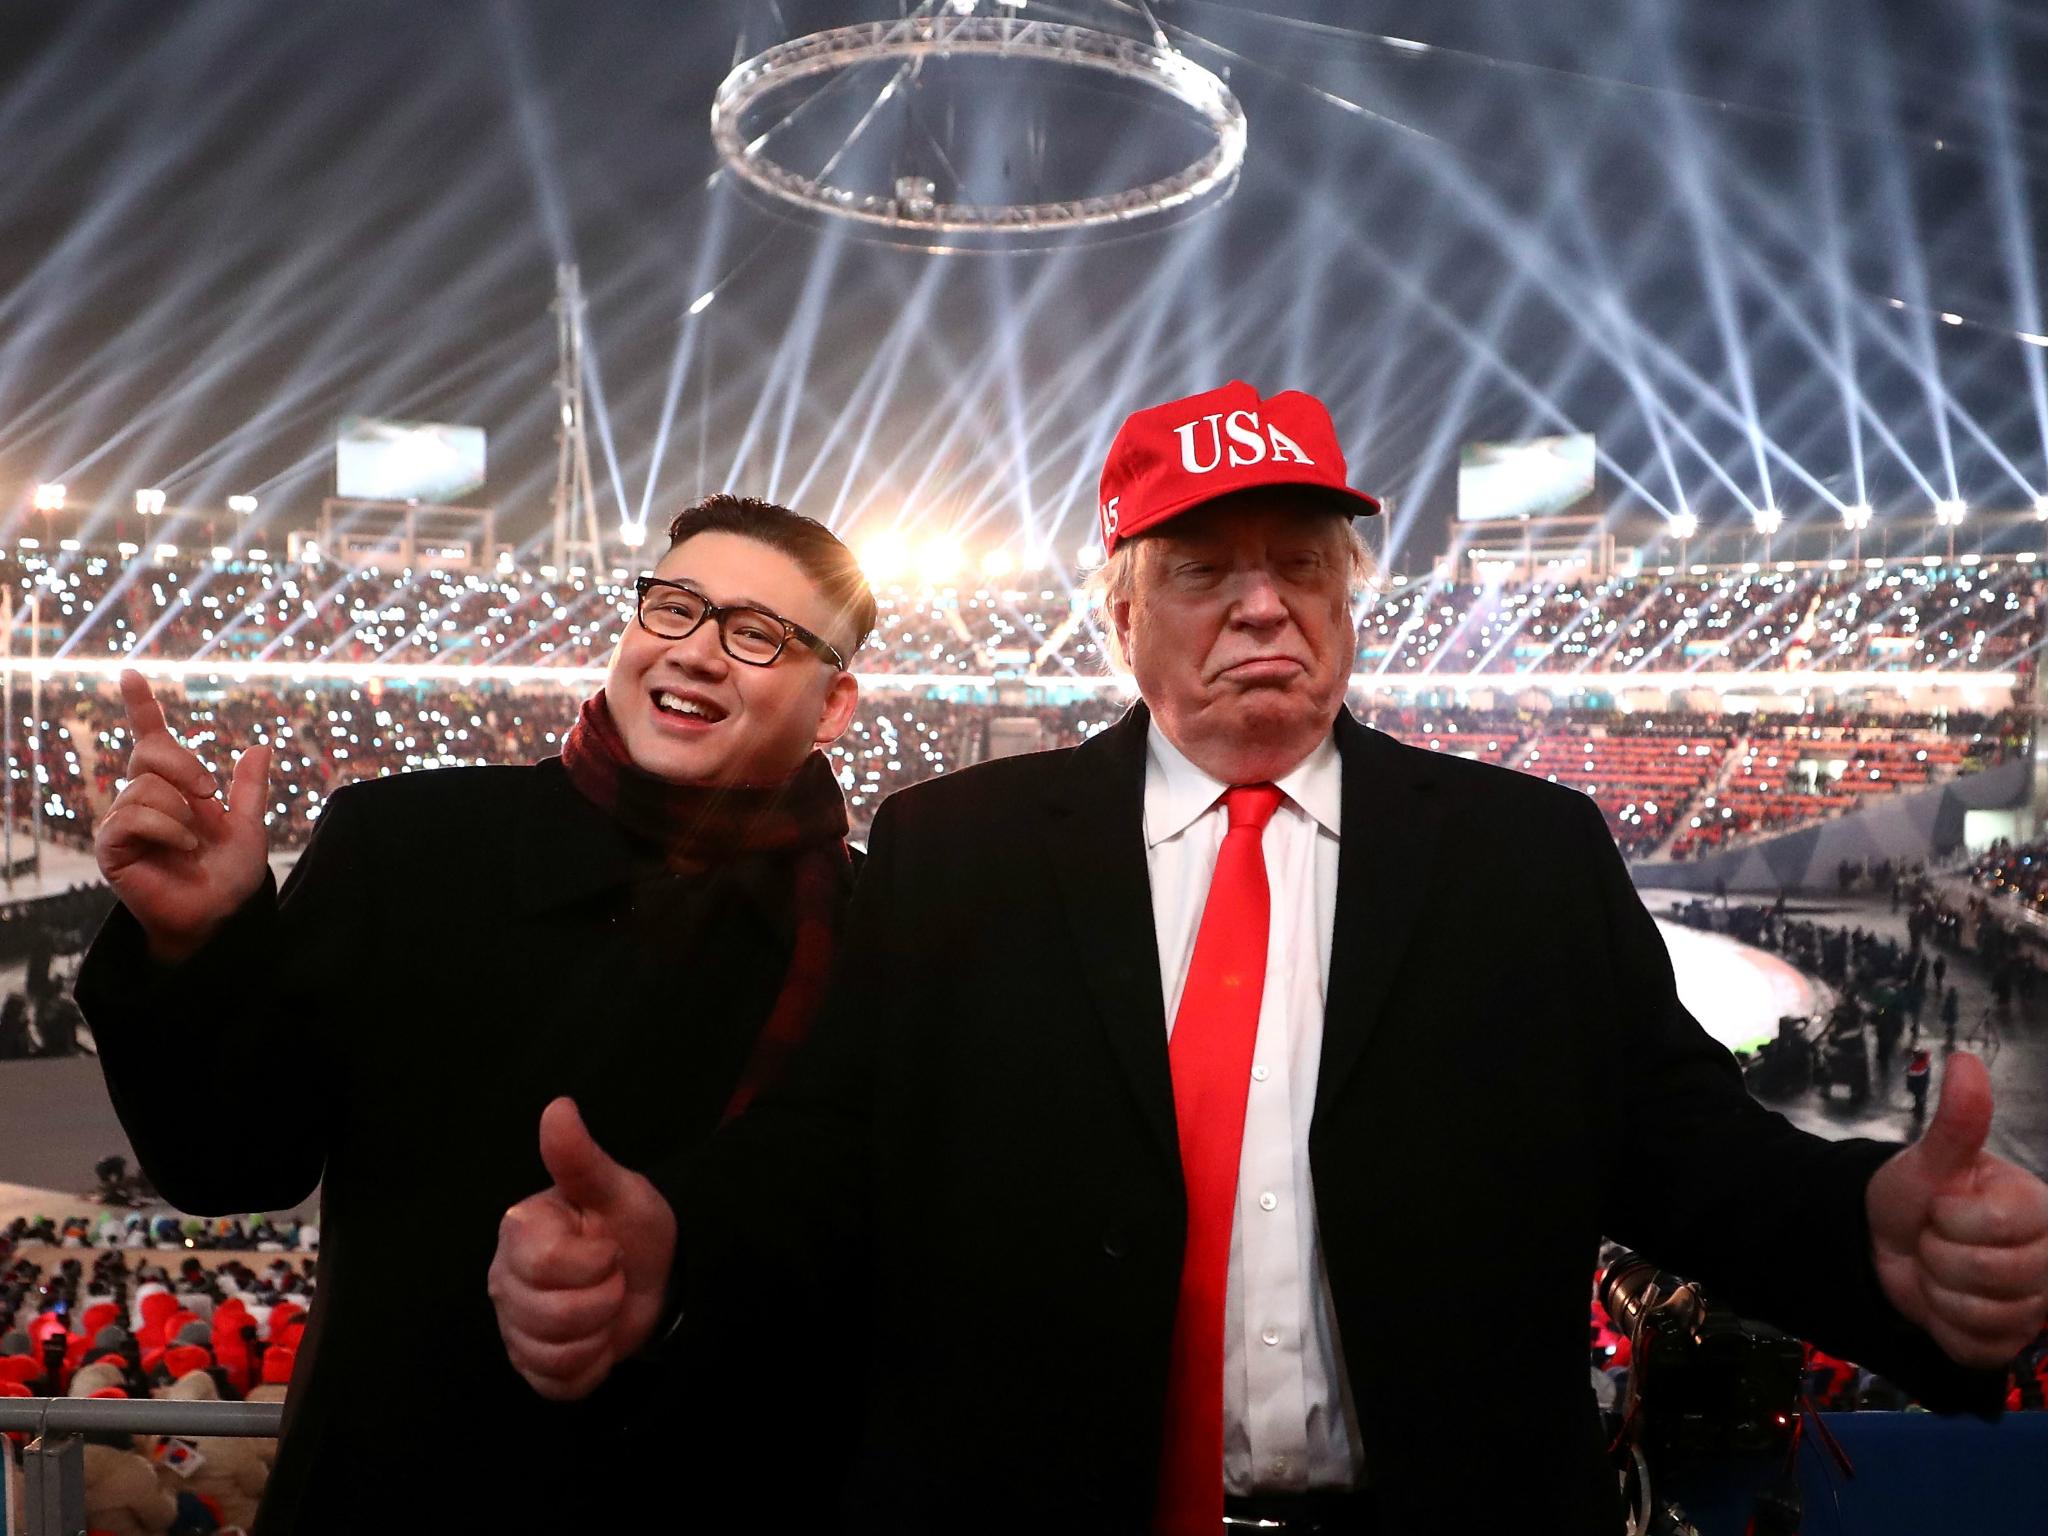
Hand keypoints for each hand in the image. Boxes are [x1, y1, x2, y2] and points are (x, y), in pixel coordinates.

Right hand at [92, 670, 270, 963]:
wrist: (222, 913)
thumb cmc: (230, 873)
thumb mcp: (249, 824)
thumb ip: (250, 788)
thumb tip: (260, 747)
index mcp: (173, 787)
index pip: (151, 739)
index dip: (142, 707)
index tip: (131, 674)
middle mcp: (142, 799)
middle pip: (151, 754)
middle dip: (186, 768)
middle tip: (209, 796)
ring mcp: (124, 822)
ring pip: (145, 789)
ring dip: (182, 814)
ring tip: (194, 842)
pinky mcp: (111, 848)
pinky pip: (132, 818)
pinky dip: (167, 830)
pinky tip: (181, 848)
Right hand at [488, 1097, 676, 1400]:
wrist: (655, 1277)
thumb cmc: (630, 1226)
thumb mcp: (618, 1190)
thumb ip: (582, 1160)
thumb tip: (558, 1108)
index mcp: (520, 1230)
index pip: (549, 1264)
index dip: (596, 1263)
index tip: (611, 1248)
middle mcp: (504, 1277)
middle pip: (550, 1316)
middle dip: (603, 1301)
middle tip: (613, 1279)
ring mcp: (512, 1324)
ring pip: (551, 1354)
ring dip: (599, 1335)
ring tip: (606, 1308)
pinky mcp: (528, 1363)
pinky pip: (555, 1383)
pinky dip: (590, 1368)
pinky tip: (598, 1340)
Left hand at [1867, 1052, 2047, 1367]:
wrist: (1882, 1248)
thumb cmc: (1914, 1198)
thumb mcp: (1927, 1161)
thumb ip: (1956, 1122)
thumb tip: (1965, 1060)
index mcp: (2037, 1209)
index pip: (1999, 1225)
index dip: (1950, 1219)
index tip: (1940, 1208)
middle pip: (1994, 1275)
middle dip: (1940, 1255)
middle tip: (1933, 1240)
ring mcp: (2034, 1308)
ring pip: (1985, 1314)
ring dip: (1938, 1292)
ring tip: (1936, 1269)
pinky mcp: (2010, 1346)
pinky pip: (1976, 1347)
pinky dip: (1943, 1328)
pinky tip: (1941, 1306)